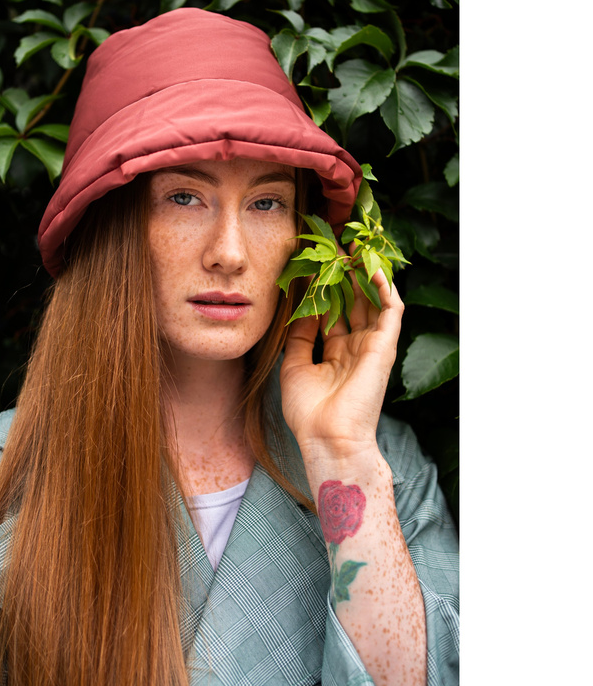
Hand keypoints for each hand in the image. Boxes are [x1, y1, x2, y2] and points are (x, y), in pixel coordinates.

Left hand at [280, 261, 403, 459]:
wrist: (326, 438)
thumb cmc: (308, 411)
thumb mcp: (295, 367)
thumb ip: (300, 337)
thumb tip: (304, 308)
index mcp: (337, 353)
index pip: (336, 312)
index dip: (328, 290)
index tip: (316, 265)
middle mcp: (357, 347)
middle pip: (355, 302)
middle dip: (347, 275)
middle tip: (336, 247)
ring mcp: (372, 346)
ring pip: (373, 301)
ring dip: (366, 274)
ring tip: (354, 248)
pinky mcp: (384, 347)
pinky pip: (391, 311)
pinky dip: (384, 288)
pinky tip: (372, 267)